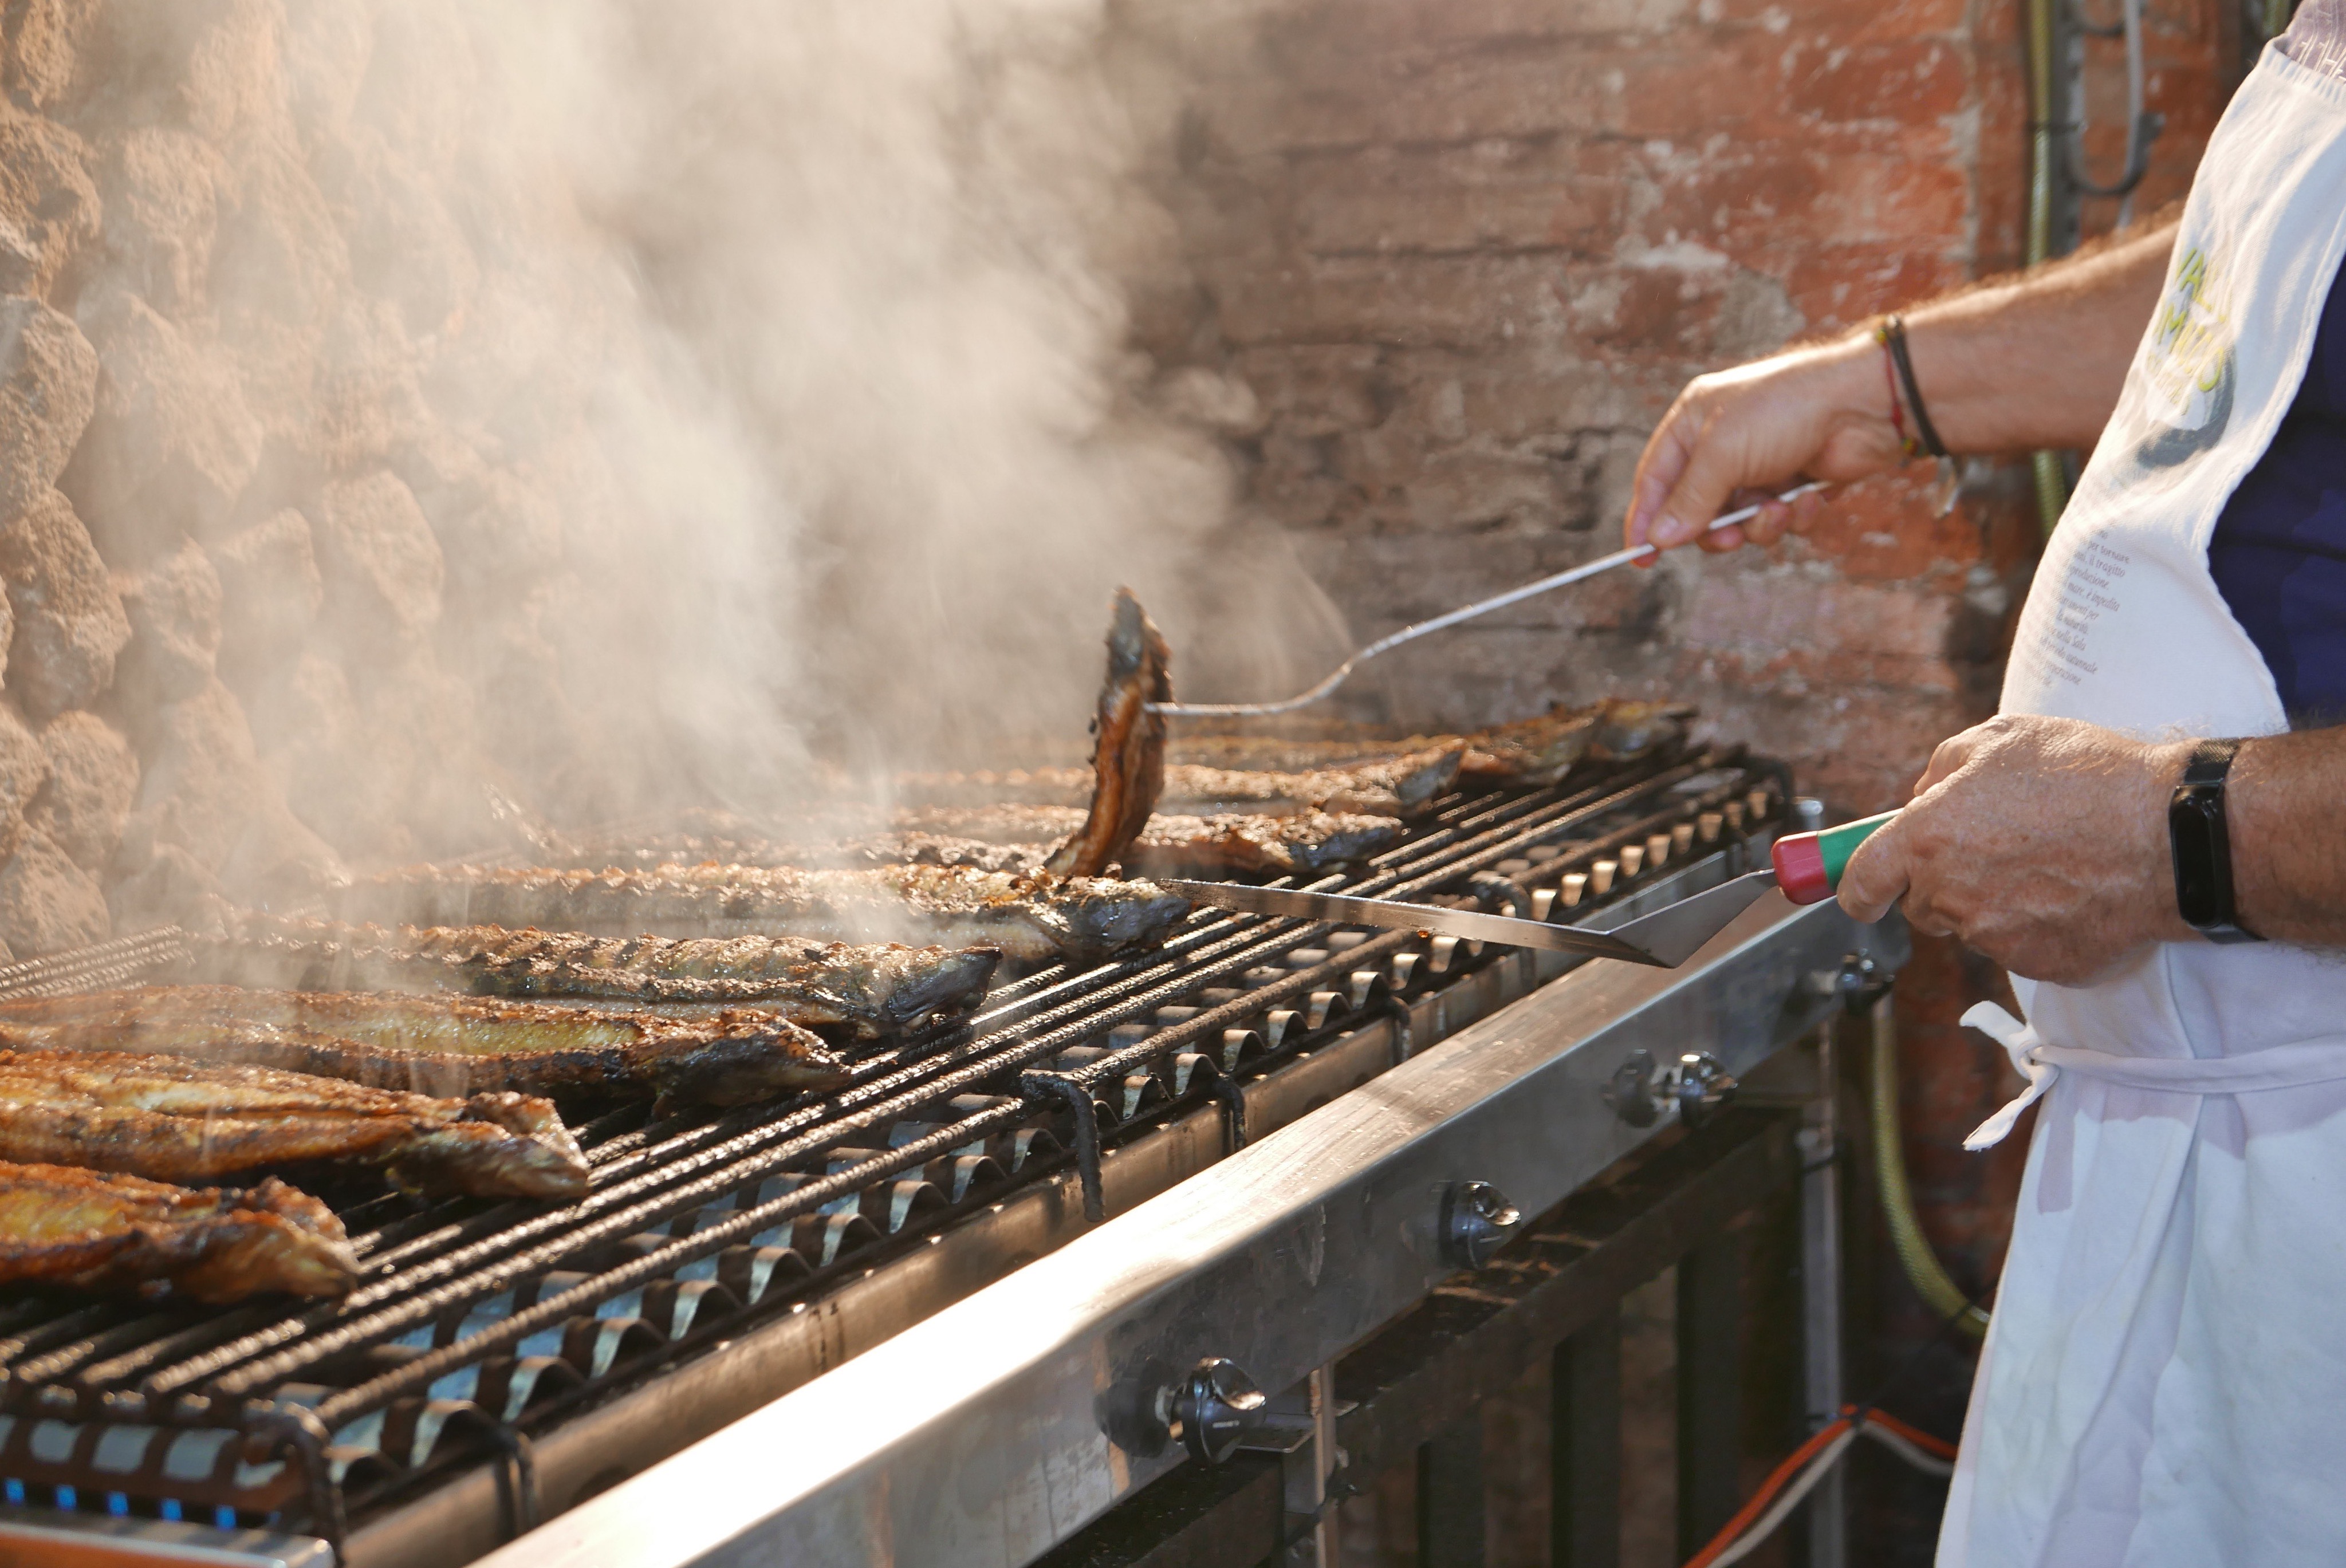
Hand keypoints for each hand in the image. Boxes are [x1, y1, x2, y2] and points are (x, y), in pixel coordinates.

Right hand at [1625, 335, 1902, 557]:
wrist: (1864, 404)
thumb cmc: (1784, 410)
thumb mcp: (1722, 453)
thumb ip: (1689, 500)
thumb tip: (1659, 540)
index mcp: (1693, 423)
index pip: (1655, 480)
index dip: (1646, 521)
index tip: (1640, 559)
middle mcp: (1722, 444)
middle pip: (1696, 510)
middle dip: (1714, 530)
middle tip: (1728, 540)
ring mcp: (1760, 465)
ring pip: (1739, 522)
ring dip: (1758, 524)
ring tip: (1778, 509)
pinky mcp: (1794, 484)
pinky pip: (1779, 520)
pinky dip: (1793, 516)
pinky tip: (1808, 497)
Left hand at [1837, 714, 2194, 983]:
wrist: (2170, 832)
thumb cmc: (2087, 777)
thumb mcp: (2001, 739)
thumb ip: (1942, 768)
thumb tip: (1921, 797)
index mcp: (1928, 837)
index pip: (1862, 882)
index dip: (1854, 888)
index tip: (1858, 891)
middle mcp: (1951, 894)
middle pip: (1922, 904)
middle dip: (1943, 881)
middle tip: (1995, 847)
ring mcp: (1994, 936)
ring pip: (1973, 925)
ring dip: (1994, 900)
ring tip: (2049, 860)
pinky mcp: (2038, 963)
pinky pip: (2021, 946)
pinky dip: (2039, 925)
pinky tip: (2074, 889)